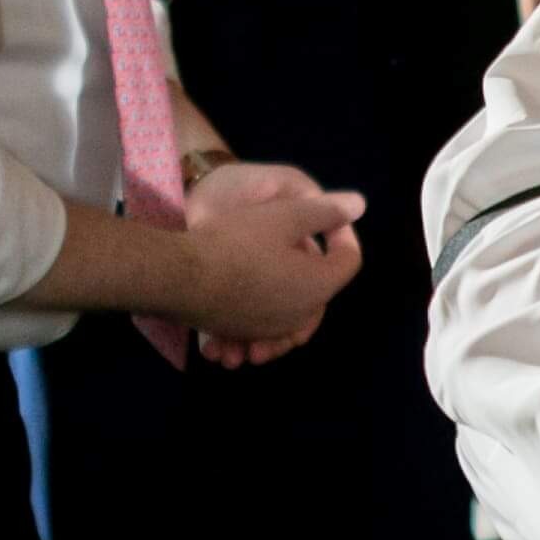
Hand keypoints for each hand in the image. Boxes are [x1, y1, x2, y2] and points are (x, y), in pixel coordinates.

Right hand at [184, 157, 363, 363]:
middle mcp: (300, 315)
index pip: (349, 260)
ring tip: (268, 260)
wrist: (179, 277)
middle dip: (313, 262)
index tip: (327, 218)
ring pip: (292, 307)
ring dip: (285, 287)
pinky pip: (263, 323)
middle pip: (320, 288)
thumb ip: (325, 211)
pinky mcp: (244, 334)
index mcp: (318, 285)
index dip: (343, 235)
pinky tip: (247, 283)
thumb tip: (359, 205)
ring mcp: (271, 330)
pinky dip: (263, 304)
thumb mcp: (284, 215)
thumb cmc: (234, 241)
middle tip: (294, 237)